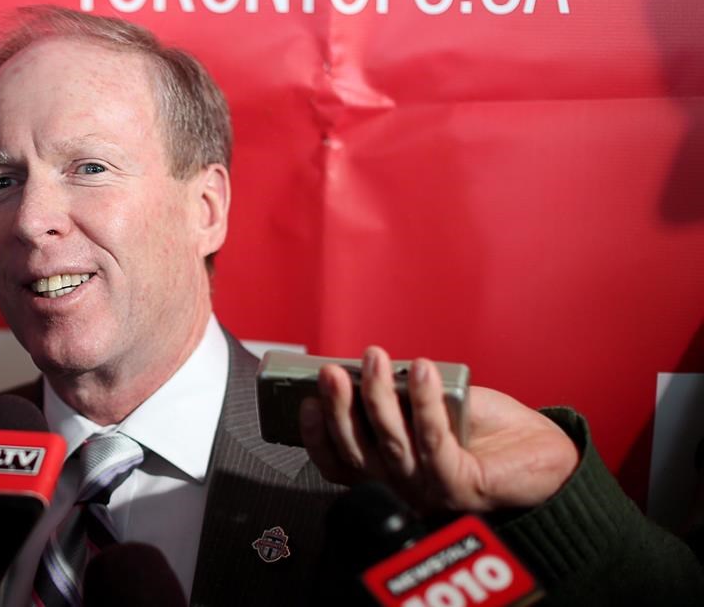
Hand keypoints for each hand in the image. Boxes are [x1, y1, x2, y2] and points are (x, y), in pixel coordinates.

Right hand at [300, 345, 578, 512]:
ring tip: (375, 358)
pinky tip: (423, 372)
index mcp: (390, 474)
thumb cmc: (485, 428)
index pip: (341, 464)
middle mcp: (405, 490)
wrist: (544, 453)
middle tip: (330, 373)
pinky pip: (434, 441)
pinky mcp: (461, 487)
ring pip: (392, 446)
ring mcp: (431, 492)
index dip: (318, 436)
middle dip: (340, 410)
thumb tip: (366, 371)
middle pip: (358, 455)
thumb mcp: (429, 406)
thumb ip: (398, 399)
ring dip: (378, 398)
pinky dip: (425, 403)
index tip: (305, 401)